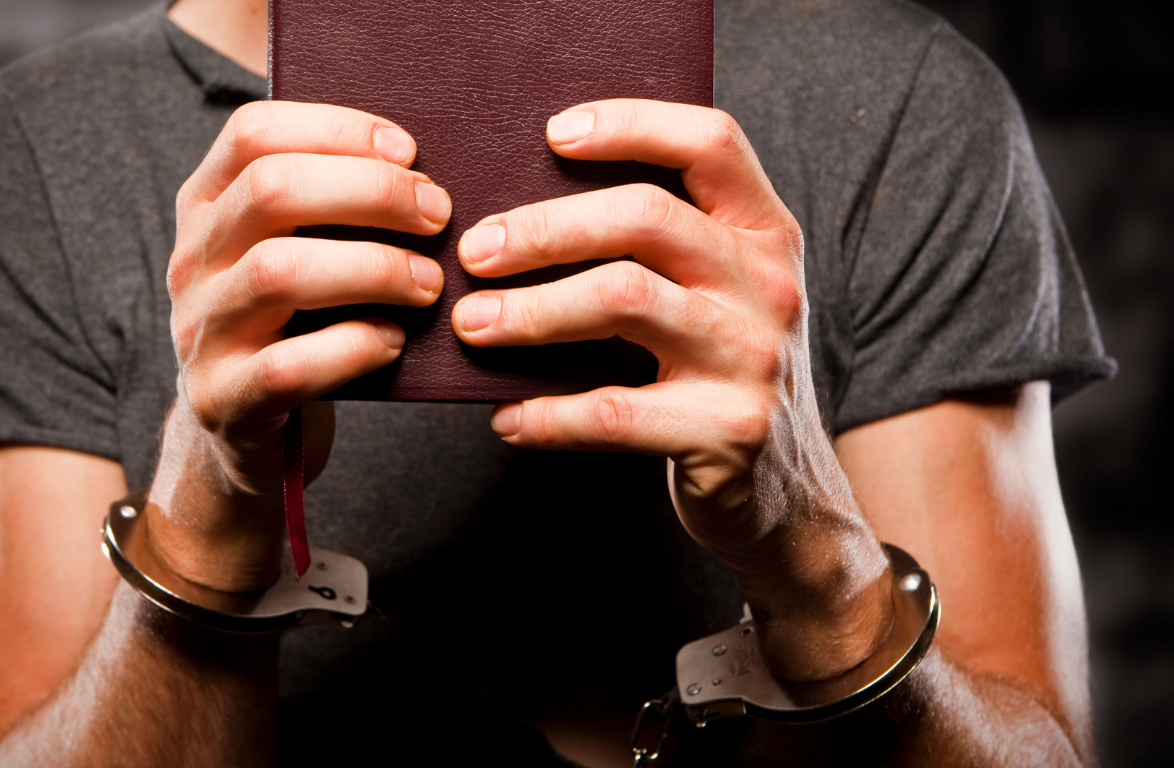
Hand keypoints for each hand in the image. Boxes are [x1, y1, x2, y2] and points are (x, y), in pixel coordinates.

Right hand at [150, 101, 449, 590]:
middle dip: (371, 193)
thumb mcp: (291, 249)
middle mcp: (192, 260)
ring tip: (429, 283)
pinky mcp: (225, 400)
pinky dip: (353, 348)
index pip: (253, 133)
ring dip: (373, 269)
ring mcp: (200, 331)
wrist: (238, 432)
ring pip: (278, 272)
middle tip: (437, 214)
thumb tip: (426, 172)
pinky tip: (394, 342)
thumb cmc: (290, 324)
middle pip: (270, 190)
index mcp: (205, 206)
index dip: (337, 130)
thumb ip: (330, 206)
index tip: (409, 151)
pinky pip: (288, 366)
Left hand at [453, 99, 889, 679]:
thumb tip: (517, 219)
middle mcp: (767, 284)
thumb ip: (658, 250)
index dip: (631, 125)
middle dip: (545, 229)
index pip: (710, 142)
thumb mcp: (717, 297)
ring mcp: (752, 357)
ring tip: (472, 326)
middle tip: (473, 253)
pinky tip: (506, 417)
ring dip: (530, 311)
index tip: (553, 134)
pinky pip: (616, 411)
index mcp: (764, 234)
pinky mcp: (728, 430)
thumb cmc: (717, 377)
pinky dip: (548, 414)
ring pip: (622, 300)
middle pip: (646, 217)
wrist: (784, 497)